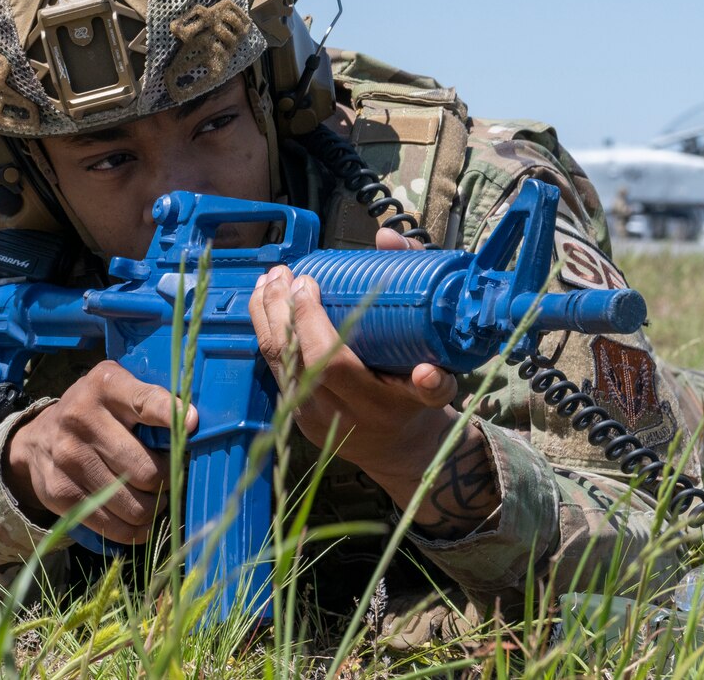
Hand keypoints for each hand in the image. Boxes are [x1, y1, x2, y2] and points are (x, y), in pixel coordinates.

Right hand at [5, 360, 197, 542]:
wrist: (37, 440)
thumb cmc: (95, 414)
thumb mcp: (118, 392)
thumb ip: (152, 402)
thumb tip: (196, 429)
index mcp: (104, 386)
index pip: (144, 401)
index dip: (171, 414)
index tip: (193, 424)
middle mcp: (82, 419)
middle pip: (147, 470)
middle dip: (168, 479)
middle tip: (167, 476)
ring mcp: (69, 459)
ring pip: (136, 506)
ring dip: (154, 508)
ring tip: (151, 496)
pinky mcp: (61, 494)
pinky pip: (116, 528)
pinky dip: (136, 530)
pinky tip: (138, 518)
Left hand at [249, 253, 501, 532]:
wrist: (401, 453)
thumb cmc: (419, 403)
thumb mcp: (438, 375)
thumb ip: (422, 313)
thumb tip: (393, 249)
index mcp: (375, 404)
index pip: (331, 361)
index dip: (312, 321)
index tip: (307, 282)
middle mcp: (335, 413)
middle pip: (292, 356)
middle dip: (279, 308)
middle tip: (283, 271)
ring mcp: (307, 416)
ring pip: (273, 360)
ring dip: (265, 314)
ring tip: (269, 279)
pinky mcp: (292, 412)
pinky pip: (273, 366)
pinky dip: (266, 330)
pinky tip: (266, 302)